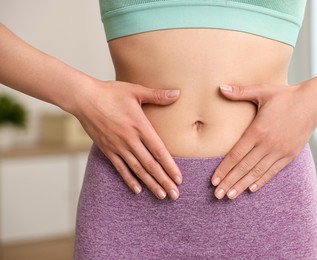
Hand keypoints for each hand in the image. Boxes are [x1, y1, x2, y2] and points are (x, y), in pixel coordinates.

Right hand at [72, 79, 181, 199]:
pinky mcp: (107, 150)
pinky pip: (120, 168)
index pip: (159, 151)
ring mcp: (118, 147)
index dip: (170, 166)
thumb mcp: (136, 90)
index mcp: (140, 126)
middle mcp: (130, 140)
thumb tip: (178, 93)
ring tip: (161, 196)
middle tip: (175, 195)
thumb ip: (157, 95)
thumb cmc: (111, 92)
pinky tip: (137, 190)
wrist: (83, 98)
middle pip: (150, 165)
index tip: (179, 179)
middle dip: (164, 181)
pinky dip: (129, 180)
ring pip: (137, 169)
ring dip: (150, 184)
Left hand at [211, 83, 316, 199]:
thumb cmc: (285, 96)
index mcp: (258, 130)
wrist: (313, 103)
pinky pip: (273, 171)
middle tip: (217, 195)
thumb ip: (240, 92)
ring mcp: (280, 151)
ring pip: (257, 172)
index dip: (224, 169)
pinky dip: (262, 181)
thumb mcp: (262, 91)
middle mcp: (268, 144)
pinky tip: (252, 189)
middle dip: (229, 182)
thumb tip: (220, 87)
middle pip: (244, 167)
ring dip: (243, 185)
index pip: (236, 155)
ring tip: (230, 196)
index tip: (214, 180)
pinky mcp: (290, 155)